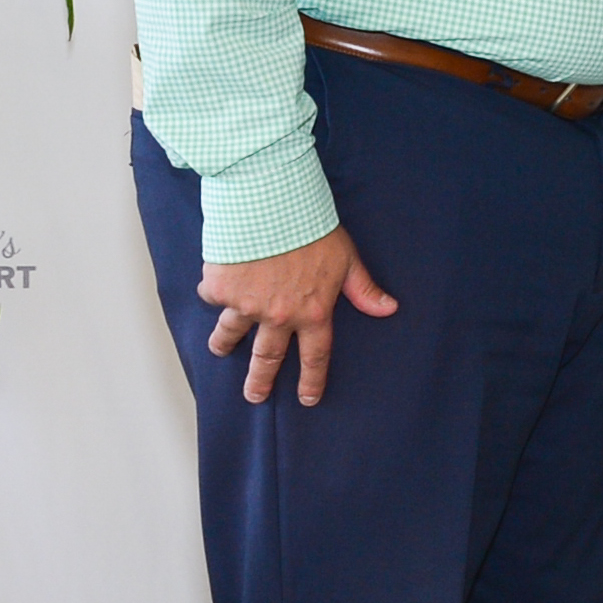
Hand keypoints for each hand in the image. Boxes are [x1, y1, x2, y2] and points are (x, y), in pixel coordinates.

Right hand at [199, 226, 396, 406]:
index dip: (311, 380)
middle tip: (255, 396)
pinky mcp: (220, 288)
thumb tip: (389, 309)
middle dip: (260, 380)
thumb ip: (363, 289)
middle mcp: (279, 316)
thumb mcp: (346, 259)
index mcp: (313, 312)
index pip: (315, 356)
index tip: (307, 398)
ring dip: (224, 344)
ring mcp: (246, 305)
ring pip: (231, 333)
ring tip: (219, 350)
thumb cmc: (313, 227)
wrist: (271, 203)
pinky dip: (213, 292)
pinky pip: (213, 296)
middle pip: (267, 358)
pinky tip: (212, 288)